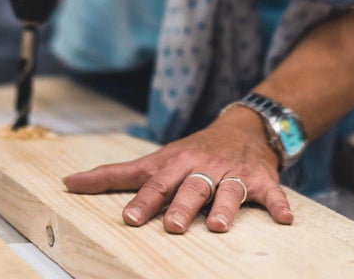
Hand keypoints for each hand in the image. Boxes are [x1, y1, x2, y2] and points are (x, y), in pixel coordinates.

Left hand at [63, 105, 293, 233]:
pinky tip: (285, 219)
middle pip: (190, 187)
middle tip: (172, 225)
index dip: (143, 201)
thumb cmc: (190, 151)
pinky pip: (271, 192)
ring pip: (228, 189)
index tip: (129, 218)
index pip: (155, 182)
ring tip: (219, 226)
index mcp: (175, 163)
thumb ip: (114, 175)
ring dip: (225, 206)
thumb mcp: (155, 159)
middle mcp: (203, 167)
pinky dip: (278, 204)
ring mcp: (232, 172)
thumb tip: (68, 183)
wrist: (241, 127)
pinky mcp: (260, 178)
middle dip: (182, 206)